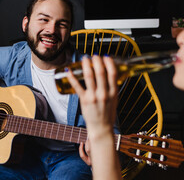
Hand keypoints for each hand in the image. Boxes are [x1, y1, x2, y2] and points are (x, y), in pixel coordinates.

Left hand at [68, 55, 121, 179]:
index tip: (106, 57)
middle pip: (100, 72)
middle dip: (97, 60)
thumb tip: (109, 73)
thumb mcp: (114, 99)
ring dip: (86, 65)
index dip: (109, 62)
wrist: (102, 128)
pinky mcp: (84, 100)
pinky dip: (72, 77)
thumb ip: (111, 87)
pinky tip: (69, 70)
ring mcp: (93, 96)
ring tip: (85, 59)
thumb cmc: (107, 113)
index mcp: (113, 92)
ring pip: (89, 76)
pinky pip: (77, 86)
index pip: (112, 73)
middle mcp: (104, 93)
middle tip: (94, 56)